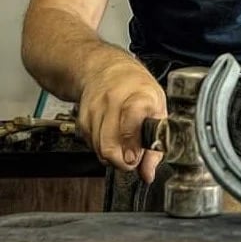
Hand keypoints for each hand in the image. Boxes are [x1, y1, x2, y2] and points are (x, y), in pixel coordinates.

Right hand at [78, 59, 166, 182]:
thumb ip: (156, 143)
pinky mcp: (81, 119)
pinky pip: (90, 145)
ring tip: (124, 144)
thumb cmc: (137, 87)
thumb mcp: (158, 107)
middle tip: (132, 160)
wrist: (106, 69)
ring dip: (112, 155)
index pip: (131, 125)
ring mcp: (95, 109)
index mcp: (139, 95)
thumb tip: (148, 173)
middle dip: (121, 161)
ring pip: (99, 149)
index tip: (136, 158)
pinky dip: (101, 147)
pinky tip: (111, 135)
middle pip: (109, 144)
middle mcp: (114, 101)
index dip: (132, 147)